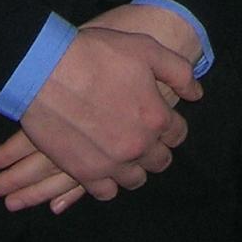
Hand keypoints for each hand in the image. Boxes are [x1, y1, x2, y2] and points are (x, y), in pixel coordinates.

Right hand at [0, 12, 200, 204]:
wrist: (45, 69)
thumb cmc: (96, 54)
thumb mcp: (145, 49)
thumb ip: (178, 72)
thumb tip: (196, 94)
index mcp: (156, 117)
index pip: (177, 134)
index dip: (169, 125)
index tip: (158, 118)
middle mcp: (138, 146)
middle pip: (159, 161)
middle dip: (155, 148)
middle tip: (139, 134)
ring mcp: (111, 163)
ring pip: (135, 180)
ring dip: (133, 167)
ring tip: (121, 151)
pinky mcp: (83, 172)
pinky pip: (106, 192)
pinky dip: (107, 183)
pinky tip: (102, 165)